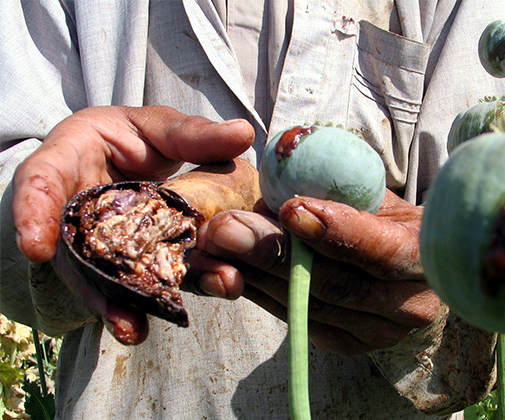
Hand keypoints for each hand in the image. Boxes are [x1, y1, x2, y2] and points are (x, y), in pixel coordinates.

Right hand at [12, 105, 253, 343]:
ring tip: (131, 327)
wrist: (125, 160)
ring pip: (95, 274)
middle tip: (100, 298)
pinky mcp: (116, 264)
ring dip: (113, 302)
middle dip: (84, 274)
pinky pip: (122, 284)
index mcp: (68, 158)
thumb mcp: (156, 127)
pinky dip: (133, 306)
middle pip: (70, 243)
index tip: (36, 247)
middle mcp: (70, 207)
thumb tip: (244, 133)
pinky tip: (144, 328)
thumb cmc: (132, 137)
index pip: (41, 181)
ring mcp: (90, 241)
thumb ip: (193, 135)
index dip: (34, 211)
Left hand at [196, 190, 441, 355]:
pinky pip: (298, 319)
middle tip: (226, 226)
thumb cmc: (393, 223)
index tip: (290, 206)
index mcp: (427, 260)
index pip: (384, 251)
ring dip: (256, 273)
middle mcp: (411, 307)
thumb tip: (283, 177)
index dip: (337, 231)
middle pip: (336, 285)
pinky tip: (233, 267)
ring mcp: (378, 333)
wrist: (414, 271)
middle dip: (274, 254)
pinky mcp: (349, 344)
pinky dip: (262, 291)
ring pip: (310, 305)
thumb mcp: (380, 198)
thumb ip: (342, 191)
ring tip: (217, 242)